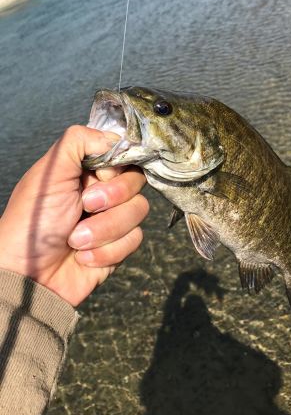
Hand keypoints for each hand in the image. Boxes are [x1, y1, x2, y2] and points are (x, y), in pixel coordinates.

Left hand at [0, 126, 148, 305]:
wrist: (29, 275)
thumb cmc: (32, 221)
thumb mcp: (50, 171)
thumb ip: (79, 141)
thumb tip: (115, 139)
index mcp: (87, 170)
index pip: (125, 156)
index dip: (117, 169)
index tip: (99, 176)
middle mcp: (103, 191)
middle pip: (137, 182)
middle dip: (112, 197)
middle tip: (85, 206)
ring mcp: (112, 219)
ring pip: (138, 211)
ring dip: (105, 229)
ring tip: (76, 239)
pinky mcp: (119, 246)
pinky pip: (134, 240)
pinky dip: (106, 250)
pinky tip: (83, 257)